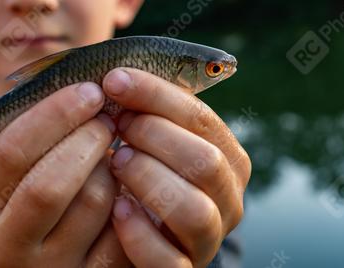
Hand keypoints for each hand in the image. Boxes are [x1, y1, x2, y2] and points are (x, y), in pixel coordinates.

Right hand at [0, 82, 130, 266]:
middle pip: (49, 185)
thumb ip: (38, 133)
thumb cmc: (38, 195)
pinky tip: (128, 184)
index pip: (10, 152)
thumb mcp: (22, 169)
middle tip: (108, 119)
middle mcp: (7, 244)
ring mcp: (50, 266)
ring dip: (112, 167)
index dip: (54, 115)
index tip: (89, 91)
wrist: (49, 260)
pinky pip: (123, 226)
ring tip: (112, 154)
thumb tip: (84, 85)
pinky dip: (131, 196)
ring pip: (94, 201)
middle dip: (87, 140)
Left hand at [102, 68, 251, 267]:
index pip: (203, 120)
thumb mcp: (155, 141)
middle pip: (206, 163)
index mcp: (227, 161)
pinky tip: (116, 208)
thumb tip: (120, 76)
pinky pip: (168, 259)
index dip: (159, 96)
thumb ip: (151, 113)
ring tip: (117, 161)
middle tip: (118, 124)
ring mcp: (207, 240)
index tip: (116, 80)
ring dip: (150, 179)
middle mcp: (228, 200)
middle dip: (156, 136)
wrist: (140, 235)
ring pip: (195, 211)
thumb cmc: (144, 175)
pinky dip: (139, 233)